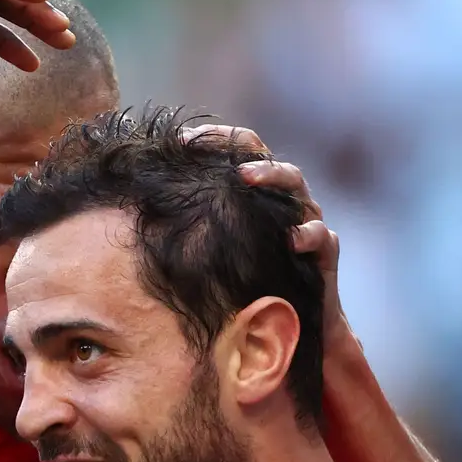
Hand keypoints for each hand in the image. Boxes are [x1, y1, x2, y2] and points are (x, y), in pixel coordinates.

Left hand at [183, 124, 348, 348]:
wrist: (289, 322)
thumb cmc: (246, 281)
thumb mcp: (215, 248)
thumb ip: (191, 223)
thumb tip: (138, 209)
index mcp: (259, 193)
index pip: (242, 149)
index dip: (215, 139)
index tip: (181, 141)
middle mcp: (285, 202)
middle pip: (272, 163)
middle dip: (248, 155)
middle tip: (222, 158)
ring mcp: (307, 223)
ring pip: (297, 189)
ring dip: (273, 177)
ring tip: (247, 179)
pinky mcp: (323, 253)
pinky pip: (321, 236)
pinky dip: (307, 234)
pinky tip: (290, 239)